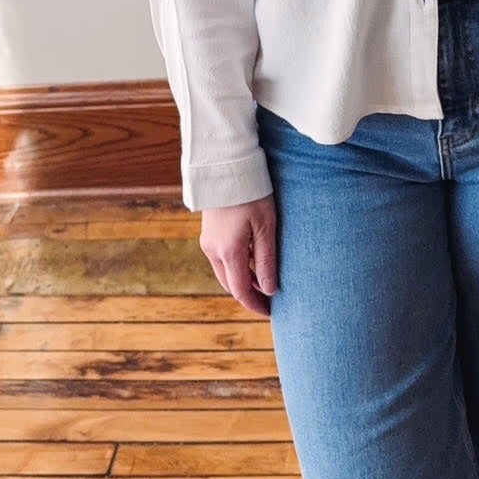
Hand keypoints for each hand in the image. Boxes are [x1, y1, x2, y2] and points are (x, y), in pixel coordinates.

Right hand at [199, 197, 278, 317]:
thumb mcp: (266, 227)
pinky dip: (236, 267)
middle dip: (249, 295)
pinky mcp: (208, 232)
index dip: (255, 305)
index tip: (271, 313)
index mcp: (229, 252)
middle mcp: (213, 250)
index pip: (241, 291)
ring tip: (264, 282)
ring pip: (224, 272)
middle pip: (230, 284)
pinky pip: (221, 259)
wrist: (226, 166)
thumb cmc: (252, 194)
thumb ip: (267, 260)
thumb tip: (269, 290)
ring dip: (242, 280)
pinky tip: (252, 262)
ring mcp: (208, 241)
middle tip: (269, 301)